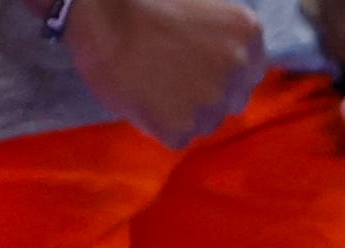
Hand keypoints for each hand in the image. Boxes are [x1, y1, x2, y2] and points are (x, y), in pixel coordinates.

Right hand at [58, 0, 265, 147]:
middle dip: (206, 93)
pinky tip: (141, 99)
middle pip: (231, 99)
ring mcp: (212, 103)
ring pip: (205, 122)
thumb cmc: (141, 0)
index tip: (194, 65)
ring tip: (151, 84)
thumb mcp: (200, 5)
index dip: (219, 72)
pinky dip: (159, 125)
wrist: (96, 9)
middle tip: (170, 75)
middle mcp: (239, 70)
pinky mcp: (181, 129)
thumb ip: (221, 37)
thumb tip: (218, 63)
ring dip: (184, 111)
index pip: (247, 72)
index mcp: (248, 34)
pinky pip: (177, 136)